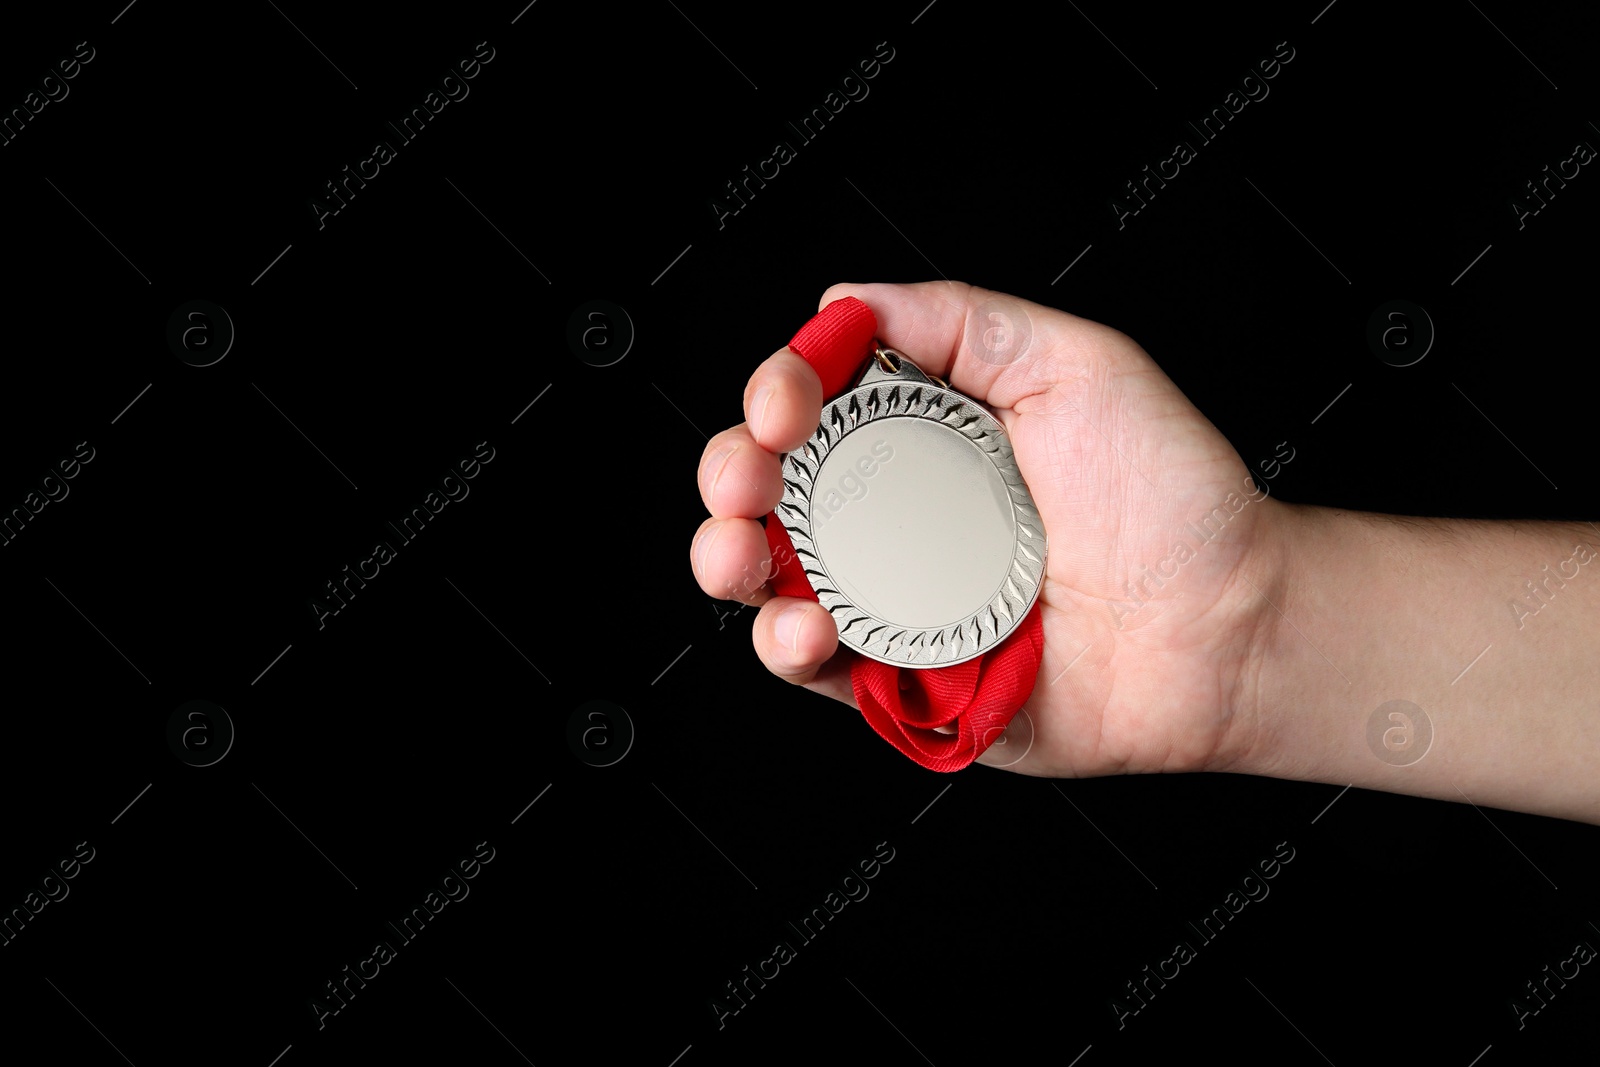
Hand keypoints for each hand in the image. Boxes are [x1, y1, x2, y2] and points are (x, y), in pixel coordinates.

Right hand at [690, 281, 1284, 777]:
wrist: (1232, 623)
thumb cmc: (1174, 499)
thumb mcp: (1078, 365)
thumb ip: (964, 322)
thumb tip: (847, 301)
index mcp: (929, 438)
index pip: (817, 405)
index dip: (781, 393)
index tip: (787, 399)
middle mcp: (901, 520)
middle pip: (774, 491)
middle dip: (734, 475)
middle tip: (746, 476)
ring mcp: (900, 602)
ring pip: (774, 581)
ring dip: (733, 562)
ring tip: (742, 553)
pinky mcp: (911, 683)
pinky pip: (825, 671)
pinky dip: (791, 650)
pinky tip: (802, 626)